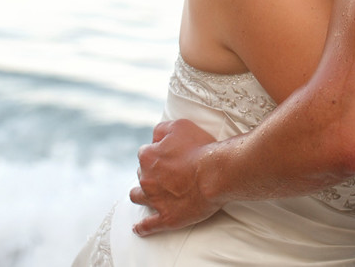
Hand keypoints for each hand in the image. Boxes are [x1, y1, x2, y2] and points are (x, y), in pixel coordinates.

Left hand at [129, 118, 222, 235]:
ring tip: (149, 195)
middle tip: (167, 172)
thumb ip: (161, 129)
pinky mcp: (166, 217)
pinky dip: (142, 227)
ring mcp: (155, 200)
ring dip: (141, 194)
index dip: (157, 153)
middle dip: (151, 172)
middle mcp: (146, 179)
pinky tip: (139, 228)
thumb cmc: (200, 148)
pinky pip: (148, 225)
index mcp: (148, 157)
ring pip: (138, 197)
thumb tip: (153, 137)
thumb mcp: (179, 125)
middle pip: (142, 174)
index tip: (168, 154)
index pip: (145, 153)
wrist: (216, 174)